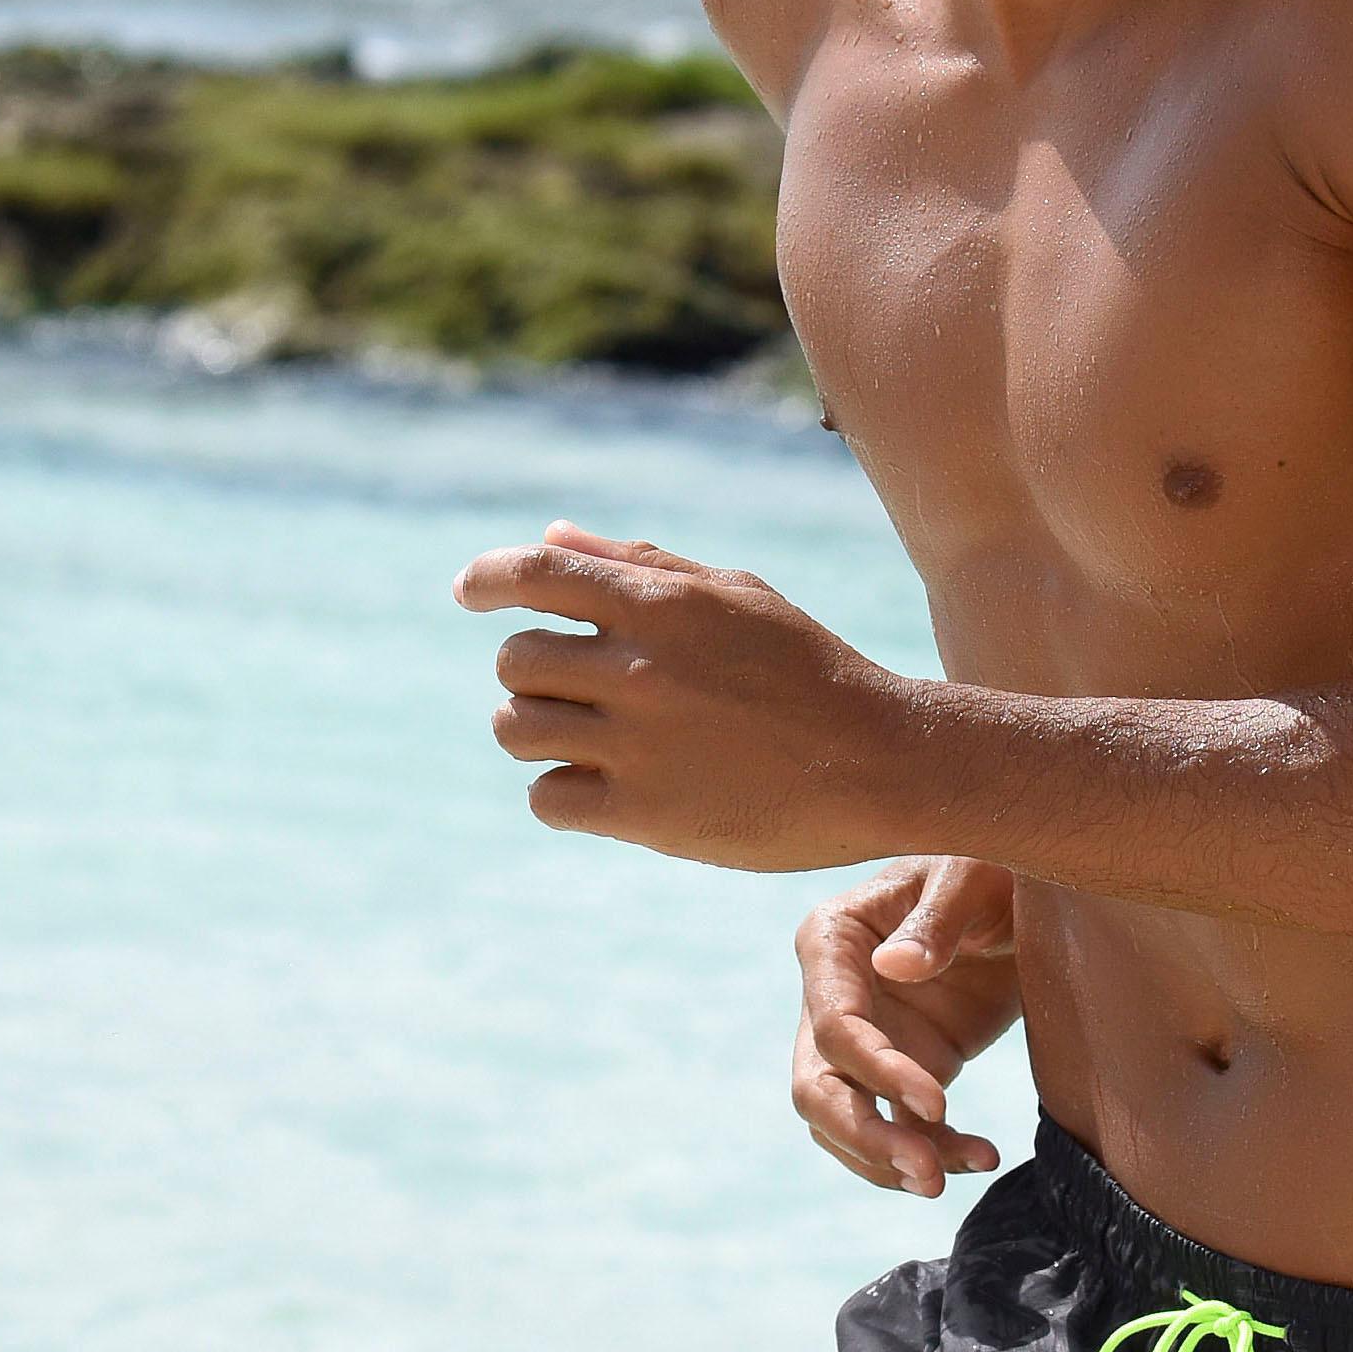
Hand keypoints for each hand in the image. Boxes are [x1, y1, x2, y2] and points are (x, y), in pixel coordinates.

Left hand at [454, 519, 905, 870]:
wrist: (882, 762)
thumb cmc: (809, 670)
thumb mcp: (738, 595)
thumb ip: (642, 563)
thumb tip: (549, 536)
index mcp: (660, 603)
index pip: (532, 574)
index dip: (486, 580)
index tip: (470, 594)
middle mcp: (639, 668)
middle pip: (516, 661)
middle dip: (535, 673)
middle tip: (577, 691)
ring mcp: (637, 744)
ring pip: (516, 728)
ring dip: (536, 730)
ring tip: (583, 739)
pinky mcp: (643, 815)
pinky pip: (547, 797)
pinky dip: (562, 793)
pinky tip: (604, 789)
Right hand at [792, 859, 1018, 1193]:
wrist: (1023, 894)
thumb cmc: (991, 866)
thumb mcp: (973, 877)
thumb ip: (937, 918)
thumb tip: (894, 965)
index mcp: (831, 941)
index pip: (835, 1025)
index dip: (877, 1070)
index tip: (938, 1100)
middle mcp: (832, 996)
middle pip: (818, 1087)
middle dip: (864, 1137)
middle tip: (924, 1174)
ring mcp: (864, 1040)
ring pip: (846, 1122)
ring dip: (889, 1160)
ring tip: (945, 1180)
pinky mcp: (902, 1069)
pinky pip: (900, 1128)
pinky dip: (934, 1152)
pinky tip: (980, 1157)